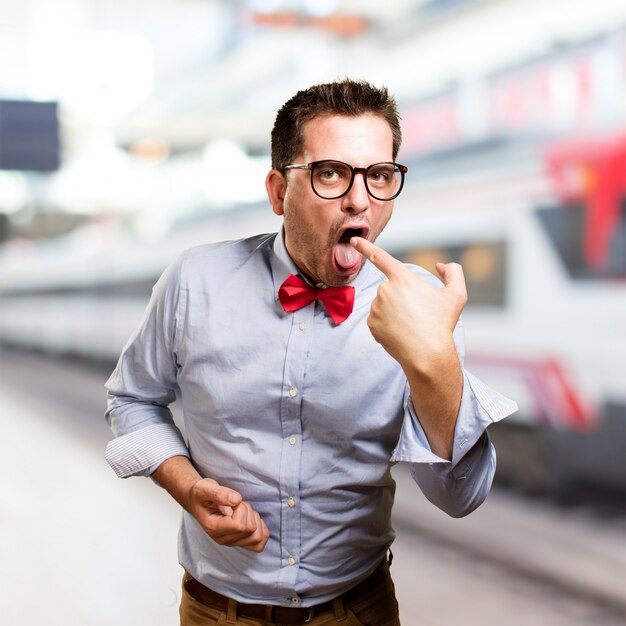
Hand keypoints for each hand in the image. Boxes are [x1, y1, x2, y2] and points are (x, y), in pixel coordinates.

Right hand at [187, 478, 269, 552]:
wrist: (197, 500)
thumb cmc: (201, 494)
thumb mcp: (205, 488)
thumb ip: (219, 493)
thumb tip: (237, 499)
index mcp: (213, 528)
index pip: (239, 526)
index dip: (242, 509)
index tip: (233, 500)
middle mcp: (222, 539)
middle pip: (250, 530)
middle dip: (248, 511)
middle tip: (236, 504)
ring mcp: (232, 542)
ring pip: (258, 537)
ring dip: (255, 519)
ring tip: (242, 511)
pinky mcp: (239, 541)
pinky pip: (259, 544)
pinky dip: (261, 530)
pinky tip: (251, 518)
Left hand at [350, 237, 466, 369]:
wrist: (427, 354)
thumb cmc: (441, 324)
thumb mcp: (457, 295)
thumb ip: (453, 272)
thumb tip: (440, 265)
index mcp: (402, 279)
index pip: (380, 257)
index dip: (365, 247)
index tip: (354, 240)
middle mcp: (384, 290)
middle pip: (392, 289)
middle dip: (402, 298)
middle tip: (418, 314)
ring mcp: (375, 308)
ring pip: (385, 305)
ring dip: (395, 311)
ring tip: (411, 325)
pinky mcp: (371, 324)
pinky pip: (379, 319)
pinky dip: (389, 324)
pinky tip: (401, 332)